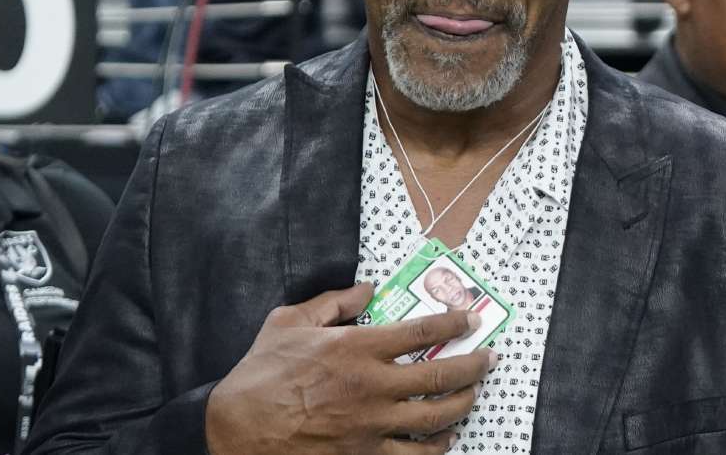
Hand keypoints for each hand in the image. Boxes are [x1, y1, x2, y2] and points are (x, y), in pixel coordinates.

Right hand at [205, 283, 494, 454]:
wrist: (235, 430)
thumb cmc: (260, 374)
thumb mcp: (289, 321)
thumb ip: (333, 302)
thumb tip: (366, 288)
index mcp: (356, 348)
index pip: (422, 333)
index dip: (453, 324)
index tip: (471, 320)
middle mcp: (372, 386)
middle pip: (441, 377)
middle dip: (474, 365)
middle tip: (490, 359)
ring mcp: (371, 425)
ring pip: (436, 418)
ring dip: (463, 404)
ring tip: (474, 395)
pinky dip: (436, 448)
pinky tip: (445, 439)